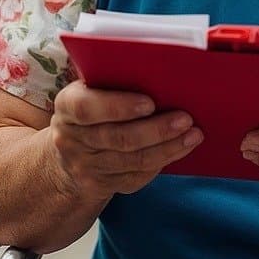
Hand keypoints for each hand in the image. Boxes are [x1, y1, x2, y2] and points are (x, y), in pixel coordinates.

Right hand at [49, 81, 202, 200]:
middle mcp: (70, 139)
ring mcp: (85, 166)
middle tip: (185, 119)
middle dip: (156, 130)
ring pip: (132, 160)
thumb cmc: (89, 111)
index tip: (150, 103)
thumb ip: (110, 82)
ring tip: (193, 134)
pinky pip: (136, 176)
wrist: (66, 157)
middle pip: (117, 138)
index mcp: (66, 106)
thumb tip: (158, 73)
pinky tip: (180, 148)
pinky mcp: (100, 185)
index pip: (86, 108)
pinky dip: (162, 162)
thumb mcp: (87, 92)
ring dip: (167, 147)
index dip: (118, 107)